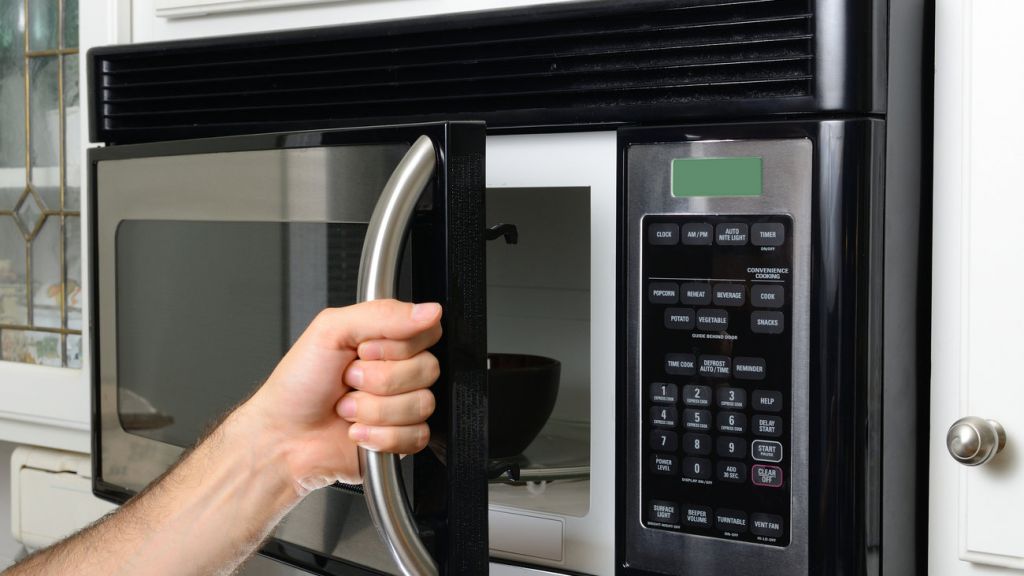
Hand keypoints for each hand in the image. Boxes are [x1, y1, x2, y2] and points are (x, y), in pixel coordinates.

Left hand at [241, 299, 441, 494]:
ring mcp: (402, 406)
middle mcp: (398, 371)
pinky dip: (380, 436)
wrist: (282, 437)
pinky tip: (357, 431)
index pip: (427, 332)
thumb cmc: (298, 384)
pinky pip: (416, 435)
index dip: (396, 346)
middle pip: (427, 369)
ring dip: (374, 410)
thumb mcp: (331, 330)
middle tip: (348, 380)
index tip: (362, 350)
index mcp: (386, 340)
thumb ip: (383, 314)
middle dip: (379, 380)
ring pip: (422, 404)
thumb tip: (429, 311)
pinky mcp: (402, 439)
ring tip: (347, 409)